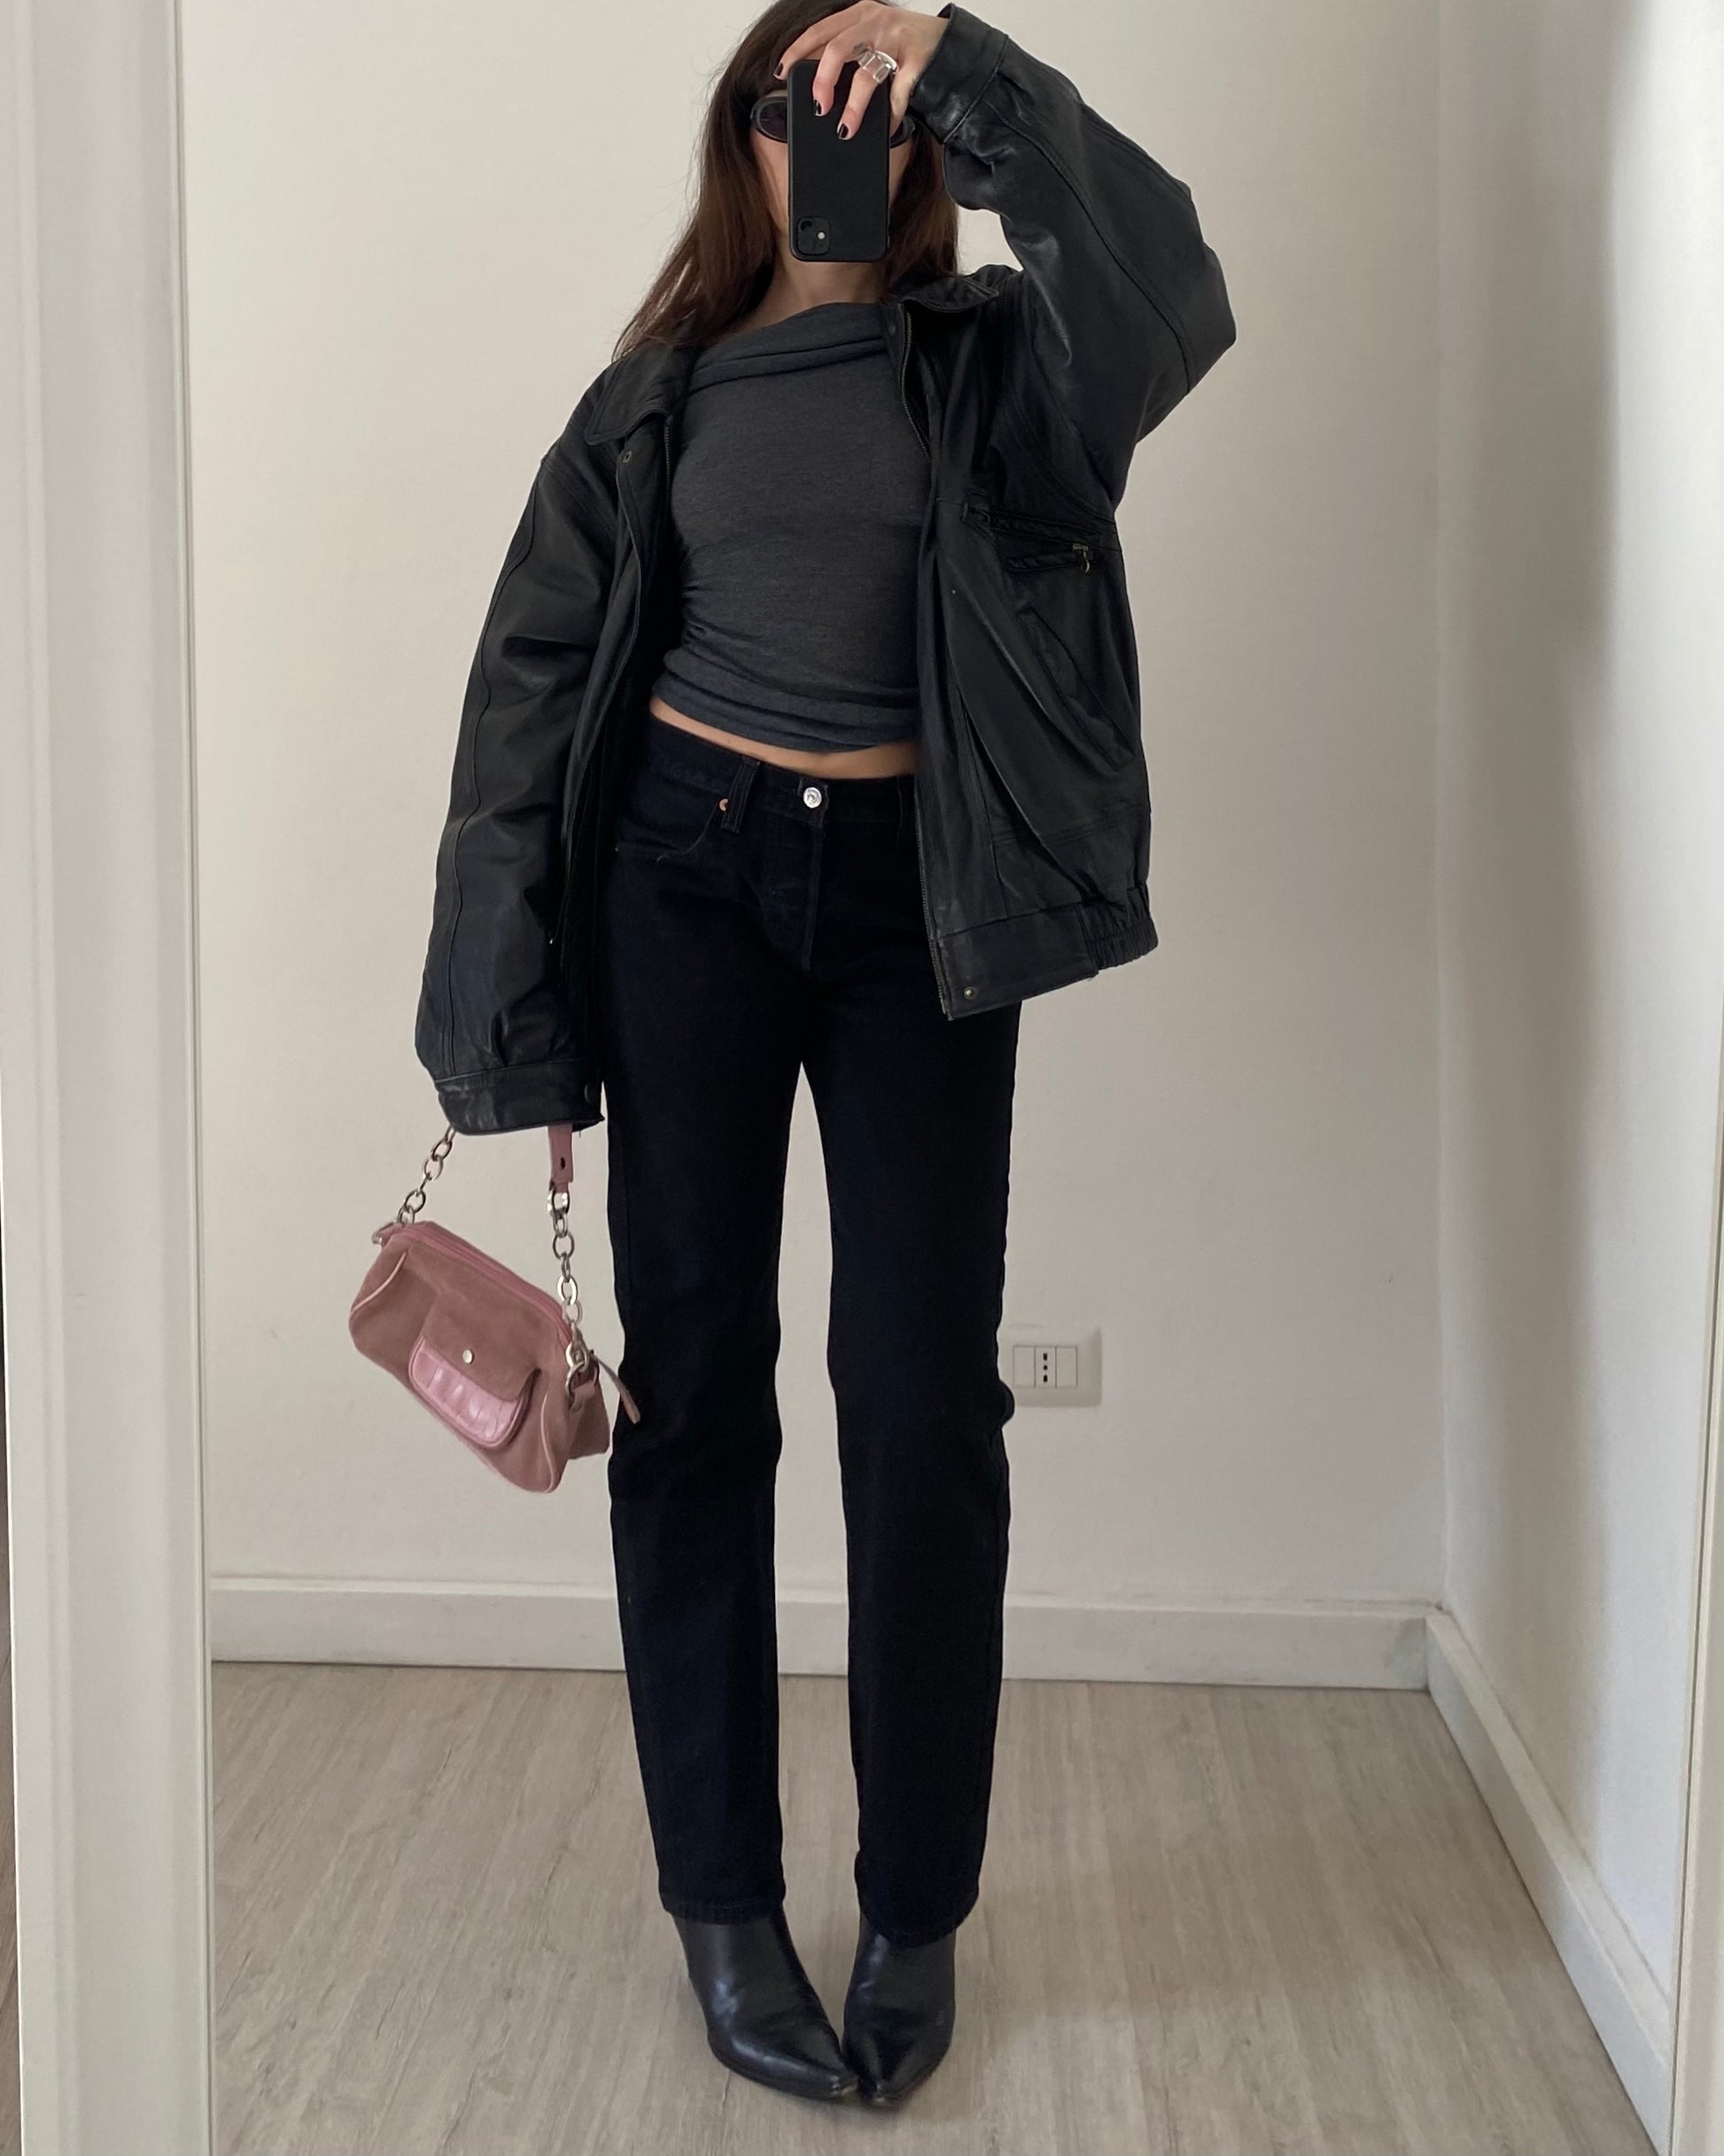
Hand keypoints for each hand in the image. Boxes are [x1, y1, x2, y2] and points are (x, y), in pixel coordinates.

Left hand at [772, 4, 949, 140]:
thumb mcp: (874, 39)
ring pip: (865, 75)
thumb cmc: (908, 48)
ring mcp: (897, 40)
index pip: (820, 30)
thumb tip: (819, 87)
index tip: (781, 73)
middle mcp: (876, 21)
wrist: (953, 47)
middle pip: (837, 49)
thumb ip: (850, 52)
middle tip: (817, 107)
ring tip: (845, 129)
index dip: (798, 51)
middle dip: (822, 81)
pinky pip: (896, 95)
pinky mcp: (917, 61)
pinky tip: (884, 130)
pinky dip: (889, 117)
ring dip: (853, 107)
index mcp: (860, 14)